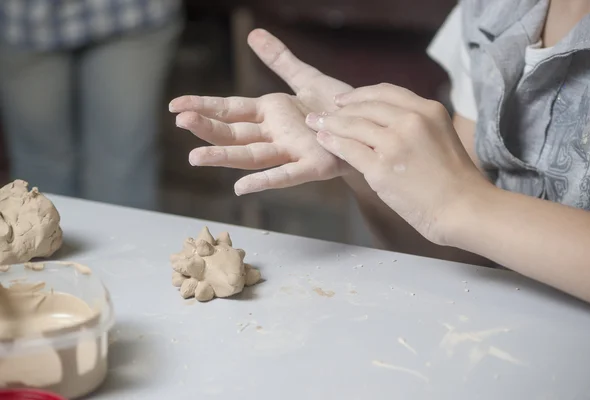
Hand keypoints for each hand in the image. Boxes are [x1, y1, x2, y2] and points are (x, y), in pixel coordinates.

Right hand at [169, 29, 351, 194]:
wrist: (368, 126)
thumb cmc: (336, 107)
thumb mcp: (306, 79)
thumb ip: (280, 60)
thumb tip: (252, 34)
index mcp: (271, 112)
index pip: (230, 109)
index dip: (203, 106)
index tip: (175, 106)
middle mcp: (276, 133)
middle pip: (235, 133)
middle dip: (208, 128)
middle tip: (181, 122)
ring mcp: (292, 151)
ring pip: (251, 155)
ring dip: (224, 157)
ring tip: (195, 158)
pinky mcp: (313, 166)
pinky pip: (285, 175)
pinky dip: (265, 181)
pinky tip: (241, 188)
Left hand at [305, 83, 490, 243]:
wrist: (464, 208)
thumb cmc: (455, 181)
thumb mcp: (440, 137)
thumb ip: (415, 126)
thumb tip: (385, 124)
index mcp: (428, 110)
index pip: (385, 92)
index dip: (360, 94)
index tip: (344, 99)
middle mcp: (411, 121)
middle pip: (365, 106)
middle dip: (340, 108)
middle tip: (322, 112)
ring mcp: (394, 143)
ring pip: (352, 125)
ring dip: (330, 123)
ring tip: (314, 123)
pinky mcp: (381, 168)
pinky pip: (349, 149)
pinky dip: (332, 142)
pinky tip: (323, 139)